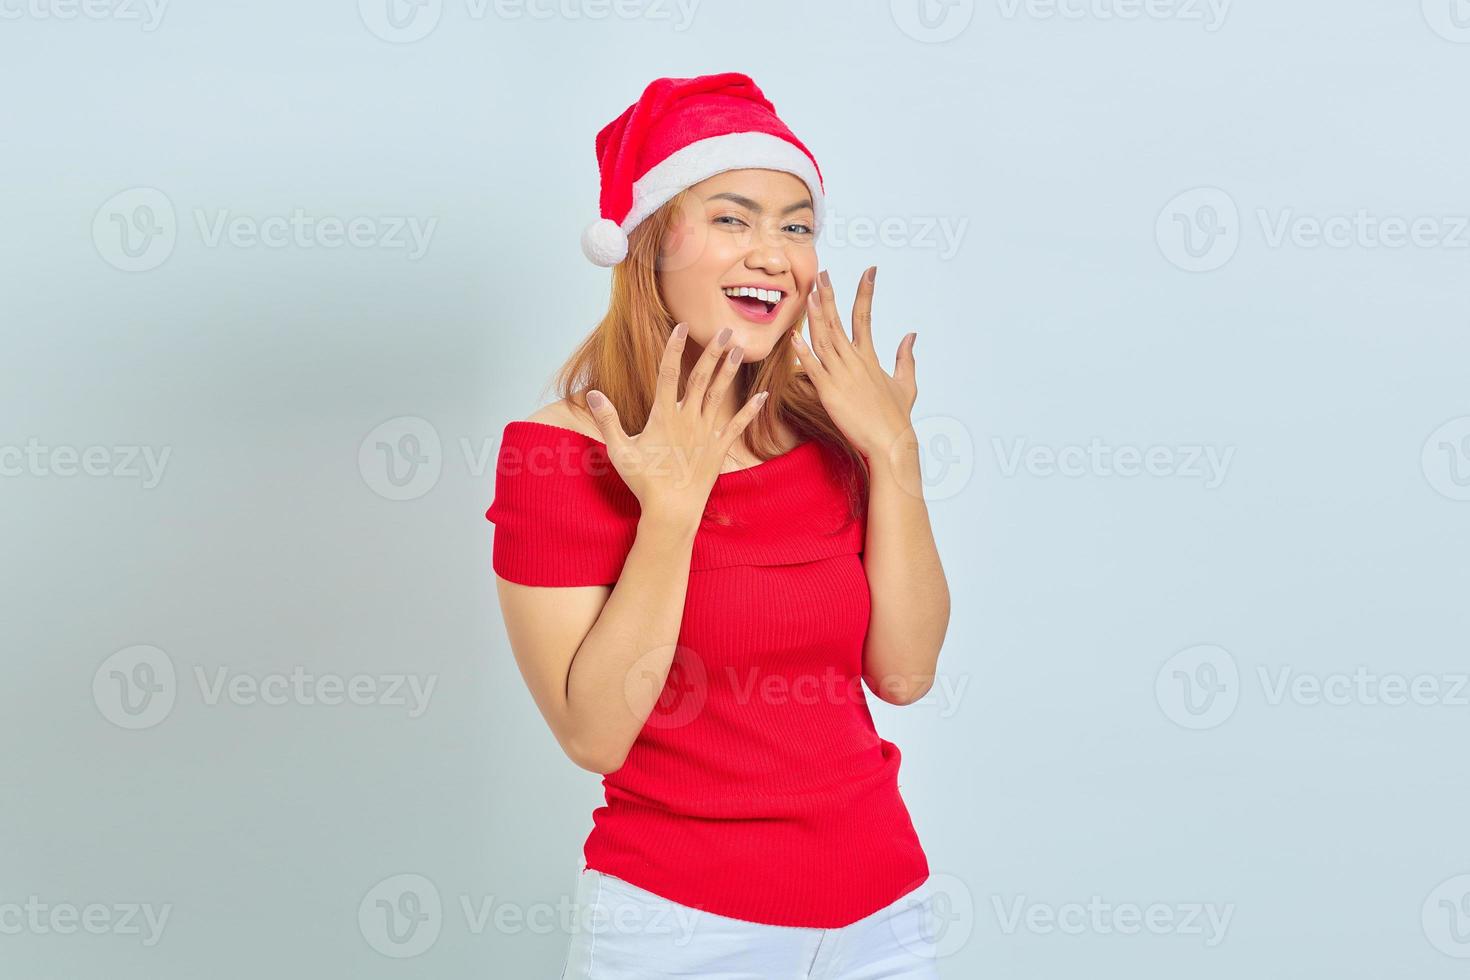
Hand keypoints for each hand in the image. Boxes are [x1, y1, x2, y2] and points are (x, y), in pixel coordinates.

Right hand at [584, 322, 767, 525]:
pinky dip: (751, 410)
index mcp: (664, 416)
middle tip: (724, 330)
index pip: (668, 374)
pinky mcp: (719, 449)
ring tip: (738, 350)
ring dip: (729, 371)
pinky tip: (764, 396)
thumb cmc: (644, 482)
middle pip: (701, 378)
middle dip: (712, 352)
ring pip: (720, 395)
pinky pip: (738, 425)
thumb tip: (593, 394)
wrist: (672, 511)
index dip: (674, 349)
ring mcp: (706, 433)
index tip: (682, 327)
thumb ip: (608, 420)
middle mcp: (688, 419)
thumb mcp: (619, 451)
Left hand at [790, 266, 917, 461]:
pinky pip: (812, 369)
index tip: (869, 270)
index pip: (866, 316)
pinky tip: (794, 336)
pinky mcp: (829, 393)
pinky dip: (803, 352)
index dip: (865, 291)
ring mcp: (841, 376)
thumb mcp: (906, 383)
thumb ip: (906, 357)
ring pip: (824, 340)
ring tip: (807, 293)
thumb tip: (910, 334)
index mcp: (870, 358)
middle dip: (829, 296)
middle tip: (822, 273)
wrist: (891, 443)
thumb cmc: (897, 417)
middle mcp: (855, 362)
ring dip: (814, 316)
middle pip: (838, 322)